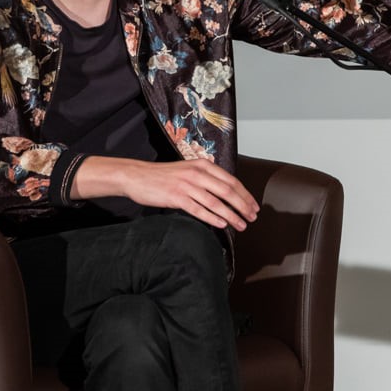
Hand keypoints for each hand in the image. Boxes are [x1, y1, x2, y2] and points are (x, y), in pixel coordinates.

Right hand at [75, 156, 259, 229]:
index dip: (245, 195)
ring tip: (241, 225)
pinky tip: (222, 225)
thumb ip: (207, 178)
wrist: (137, 176)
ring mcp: (186, 185)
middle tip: (252, 218)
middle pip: (227, 192)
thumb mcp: (188, 170)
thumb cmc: (164, 176)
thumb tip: (227, 193)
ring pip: (216, 202)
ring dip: (231, 215)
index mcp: (203, 165)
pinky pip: (198, 209)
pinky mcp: (176, 197)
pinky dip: (212, 218)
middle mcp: (197, 173)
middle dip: (243, 206)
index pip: (231, 181)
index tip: (254, 206)